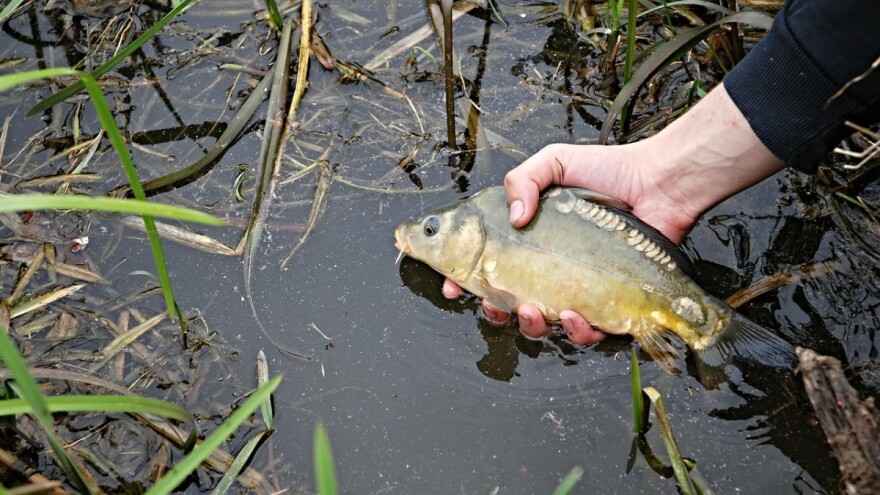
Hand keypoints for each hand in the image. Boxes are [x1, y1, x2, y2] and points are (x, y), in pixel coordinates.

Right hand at [444, 83, 784, 343]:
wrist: (659, 185)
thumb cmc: (610, 171)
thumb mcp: (555, 162)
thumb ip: (522, 179)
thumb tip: (514, 218)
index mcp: (529, 241)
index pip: (486, 266)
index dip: (465, 281)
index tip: (453, 286)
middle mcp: (550, 269)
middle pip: (508, 305)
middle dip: (494, 312)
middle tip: (494, 304)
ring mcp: (577, 289)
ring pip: (543, 325)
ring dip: (530, 326)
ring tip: (532, 311)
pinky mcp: (608, 305)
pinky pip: (586, 332)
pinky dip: (576, 331)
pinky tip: (576, 315)